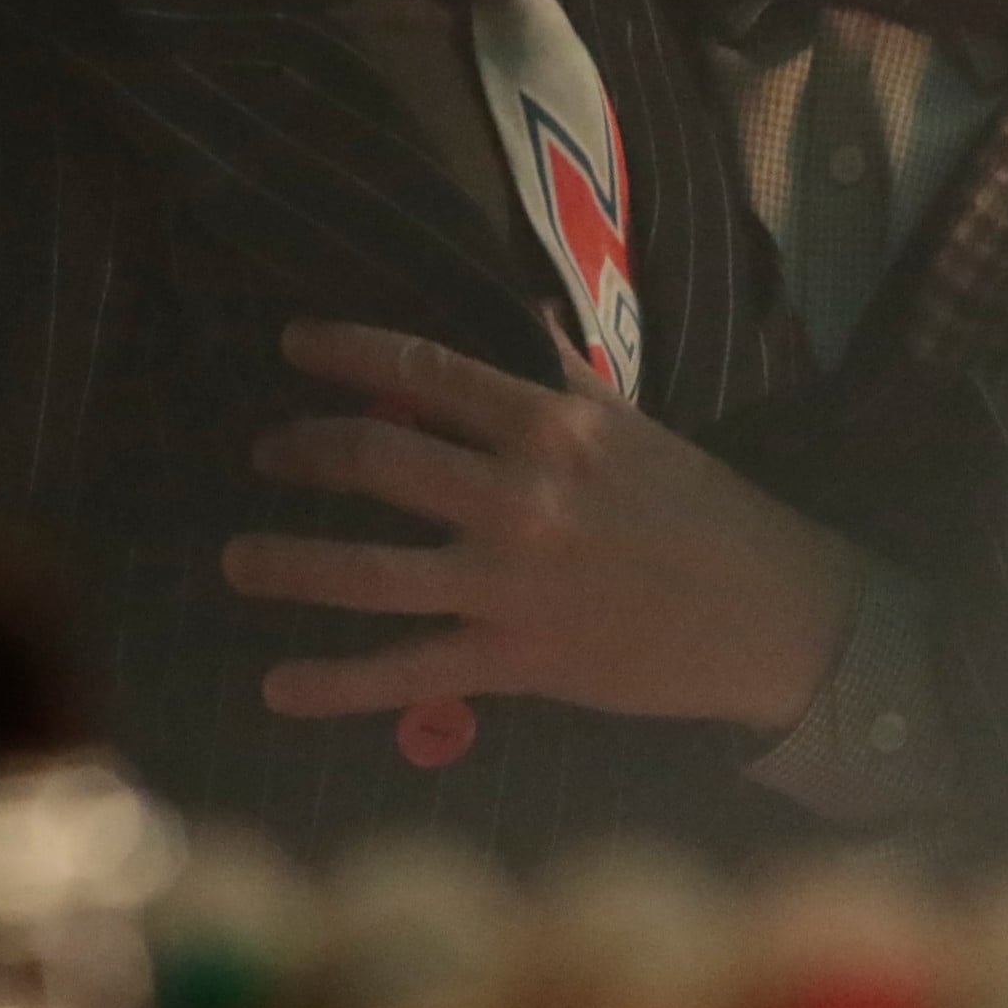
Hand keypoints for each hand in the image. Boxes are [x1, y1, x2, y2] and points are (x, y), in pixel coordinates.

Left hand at [220, 320, 858, 734]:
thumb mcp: (635, 429)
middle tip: (268, 453)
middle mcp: (518, 496)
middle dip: (303, 451)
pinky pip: (402, 672)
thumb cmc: (706, 513)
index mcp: (550, 426)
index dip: (345, 352)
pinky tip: (275, 687)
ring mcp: (509, 582)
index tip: (294, 343)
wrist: (771, 615)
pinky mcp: (514, 660)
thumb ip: (564, 381)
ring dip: (287, 563)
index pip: (423, 373)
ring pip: (366, 571)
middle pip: (375, 461)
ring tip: (236, 560)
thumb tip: (520, 320)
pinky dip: (332, 684)